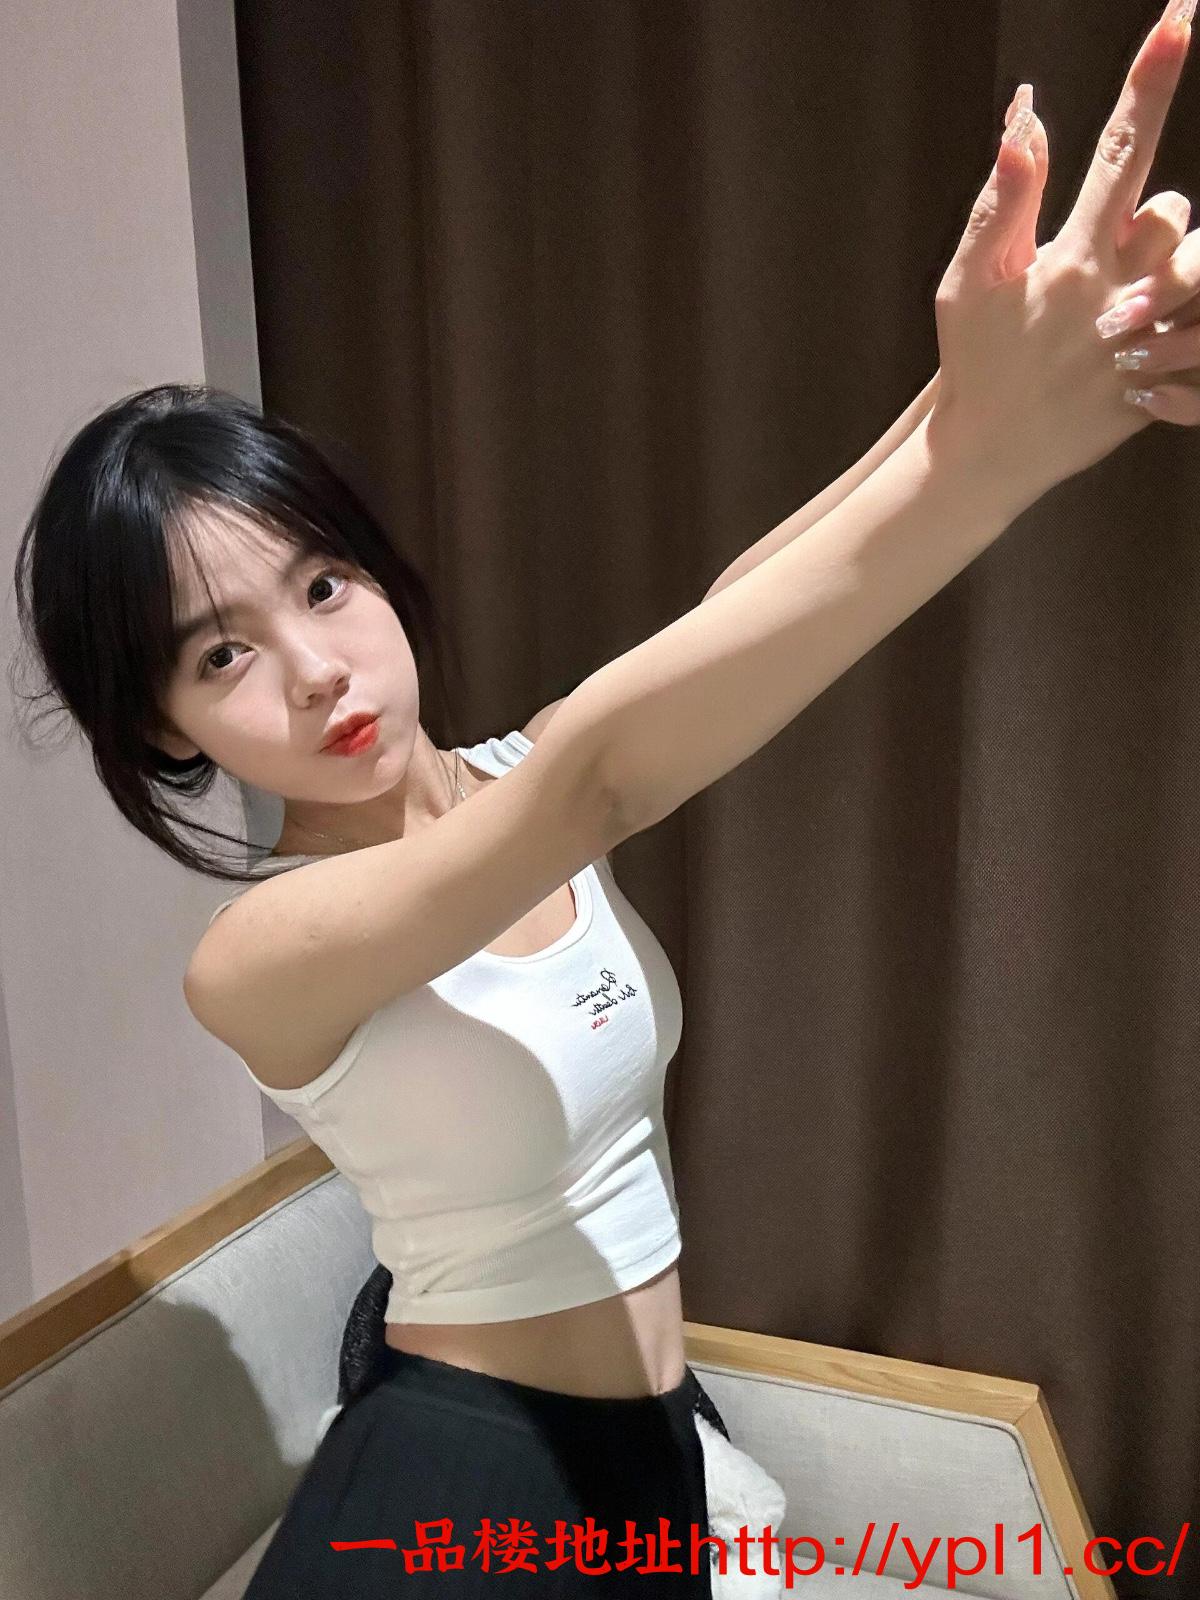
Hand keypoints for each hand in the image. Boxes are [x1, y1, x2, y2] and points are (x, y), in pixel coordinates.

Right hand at [915, 84, 1190, 424]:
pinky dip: (1184, 332)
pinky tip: (1142, 350)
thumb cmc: (976, 362)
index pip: (1120, 151)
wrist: (991, 456)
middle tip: (1100, 267)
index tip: (1179, 16)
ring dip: (1170, 274)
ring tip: (1123, 310)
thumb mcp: (968, 281)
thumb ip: (1002, 199)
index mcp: (1070, 261)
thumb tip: (1025, 117)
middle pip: (1172, 212)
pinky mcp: (1162, 381)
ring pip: (1196, 267)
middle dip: (1146, 223)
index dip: (1150, 81)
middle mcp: (1117, 294)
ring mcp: (1145, 340)